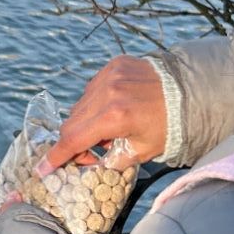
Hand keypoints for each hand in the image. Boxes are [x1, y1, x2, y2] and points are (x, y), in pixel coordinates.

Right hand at [37, 58, 166, 175]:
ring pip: (80, 105)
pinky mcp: (114, 65)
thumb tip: (94, 163)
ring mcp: (109, 75)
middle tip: (88, 155)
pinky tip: (113, 110)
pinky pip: (92, 88)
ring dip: (85, 122)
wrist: (190, 89)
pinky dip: (96, 103)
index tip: (43, 168)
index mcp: (115, 117)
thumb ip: (113, 159)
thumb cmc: (170, 124)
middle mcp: (107, 93)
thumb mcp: (143, 150)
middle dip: (74, 142)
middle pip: (71, 122)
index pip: (74, 140)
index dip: (57, 157)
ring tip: (107, 131)